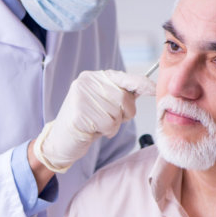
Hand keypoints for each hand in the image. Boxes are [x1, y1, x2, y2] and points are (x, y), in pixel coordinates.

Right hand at [31, 70, 155, 173]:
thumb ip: (121, 94)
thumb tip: (146, 87)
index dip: (142, 84)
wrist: (61, 140)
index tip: (154, 89)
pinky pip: (108, 124)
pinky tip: (93, 129)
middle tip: (109, 119)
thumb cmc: (87, 122)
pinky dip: (105, 131)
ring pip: (117, 113)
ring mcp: (81, 96)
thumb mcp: (104, 103)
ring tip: (97, 124)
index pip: (125, 77)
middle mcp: (87, 82)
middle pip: (124, 98)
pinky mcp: (79, 112)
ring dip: (113, 125)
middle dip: (123, 114)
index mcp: (95, 77)